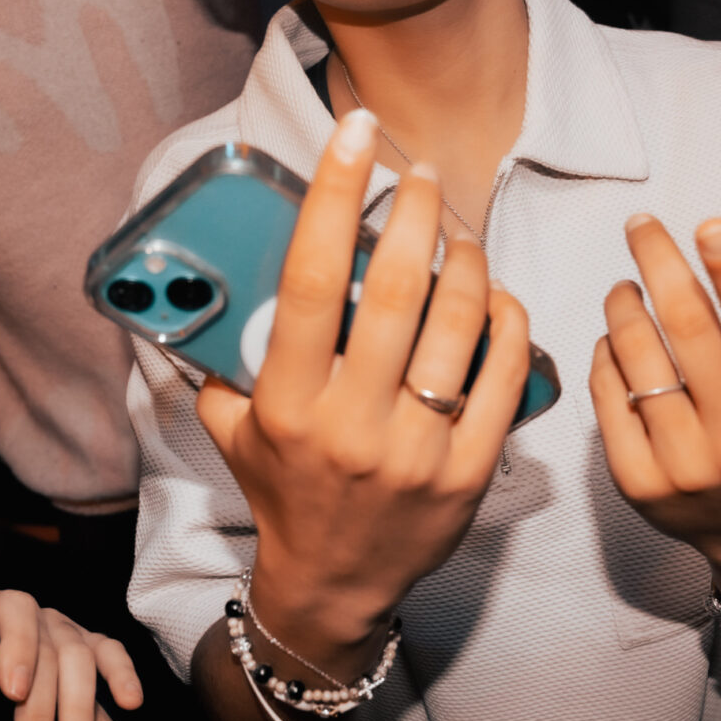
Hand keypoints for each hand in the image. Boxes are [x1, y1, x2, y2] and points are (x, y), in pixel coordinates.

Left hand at [0, 576, 143, 720]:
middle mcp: (31, 614)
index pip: (13, 614)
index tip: (10, 693)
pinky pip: (111, 657)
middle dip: (48, 711)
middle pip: (54, 649)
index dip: (17, 649)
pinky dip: (123, 677)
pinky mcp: (87, 656)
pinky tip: (129, 704)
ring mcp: (63, 633)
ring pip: (85, 662)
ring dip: (82, 713)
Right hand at [192, 111, 532, 658]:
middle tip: (422, 177)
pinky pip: (505, 374)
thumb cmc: (283, 488)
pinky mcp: (470, 471)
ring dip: (466, 260)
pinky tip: (494, 294)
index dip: (335, 198)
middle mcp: (352, 425)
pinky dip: (506, 319)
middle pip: (396, 291)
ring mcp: (418, 451)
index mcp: (288, 405)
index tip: (355, 136)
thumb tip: (214, 270)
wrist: (333, 583)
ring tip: (459, 235)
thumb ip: (221, 355)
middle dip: (417, 214)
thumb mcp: (232, 426)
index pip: (311, 282)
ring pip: (460, 324)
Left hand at [590, 214, 720, 601]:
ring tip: (629, 284)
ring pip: (640, 361)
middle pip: (690, 336)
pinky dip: (608, 354)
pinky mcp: (637, 483)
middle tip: (642, 224)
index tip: (712, 224)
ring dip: (626, 306)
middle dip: (660, 267)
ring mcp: (684, 468)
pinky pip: (608, 397)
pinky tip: (618, 338)